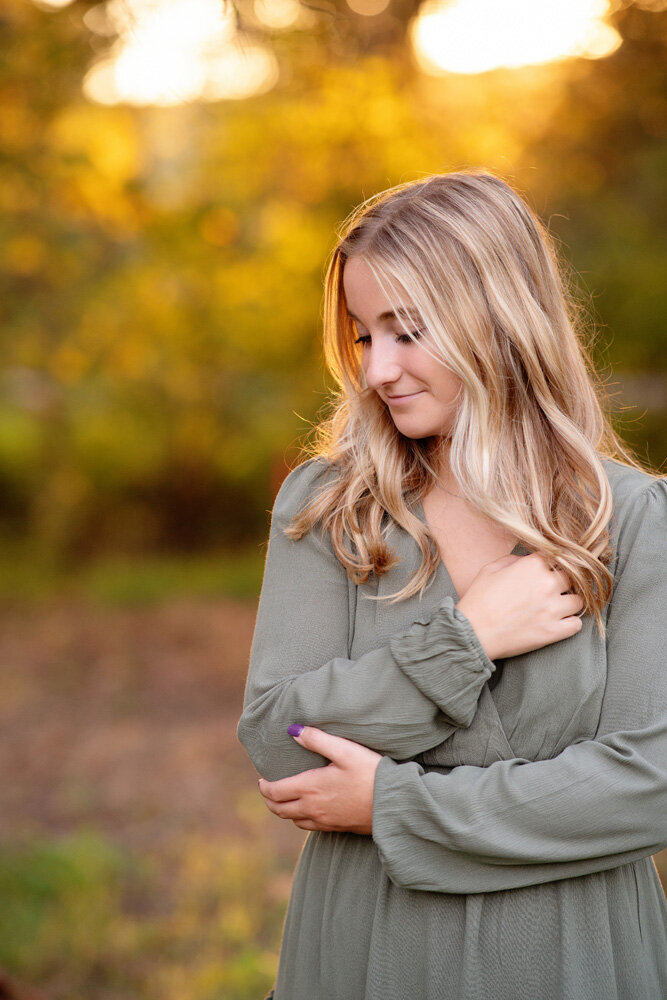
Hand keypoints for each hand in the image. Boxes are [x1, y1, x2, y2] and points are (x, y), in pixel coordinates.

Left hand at [258, 726, 381, 834]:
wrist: (393, 804)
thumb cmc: (370, 773)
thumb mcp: (345, 750)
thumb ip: (317, 740)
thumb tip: (293, 731)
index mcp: (310, 788)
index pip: (275, 792)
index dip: (264, 786)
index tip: (262, 779)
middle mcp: (313, 808)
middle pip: (279, 810)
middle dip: (269, 799)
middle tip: (268, 789)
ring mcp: (324, 821)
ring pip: (293, 820)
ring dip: (284, 810)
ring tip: (285, 798)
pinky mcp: (337, 828)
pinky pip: (309, 827)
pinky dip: (300, 819)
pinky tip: (308, 810)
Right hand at [456, 552, 584, 660]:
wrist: (473, 632)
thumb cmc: (478, 599)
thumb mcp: (490, 569)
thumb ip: (514, 560)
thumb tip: (527, 560)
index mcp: (533, 565)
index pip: (558, 556)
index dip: (552, 564)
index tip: (548, 571)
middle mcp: (547, 584)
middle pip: (573, 577)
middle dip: (563, 582)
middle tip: (552, 590)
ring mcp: (553, 608)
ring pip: (578, 600)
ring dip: (569, 603)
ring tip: (557, 607)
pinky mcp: (554, 631)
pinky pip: (577, 624)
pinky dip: (571, 623)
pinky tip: (559, 623)